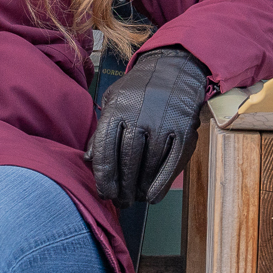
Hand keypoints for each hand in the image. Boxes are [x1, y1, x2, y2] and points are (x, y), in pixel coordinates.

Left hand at [87, 46, 209, 208]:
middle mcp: (139, 116)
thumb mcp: (113, 100)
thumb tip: (88, 160)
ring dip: (140, 188)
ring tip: (134, 198)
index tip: (104, 193)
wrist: (175, 69)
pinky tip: (152, 196)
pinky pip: (172, 164)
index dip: (103, 177)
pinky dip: (161, 184)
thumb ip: (101, 130)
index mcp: (117, 109)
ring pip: (149, 166)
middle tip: (120, 202)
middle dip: (122, 188)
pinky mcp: (184, 131)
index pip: (105, 150)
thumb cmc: (139, 89)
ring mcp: (163, 124)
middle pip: (127, 162)